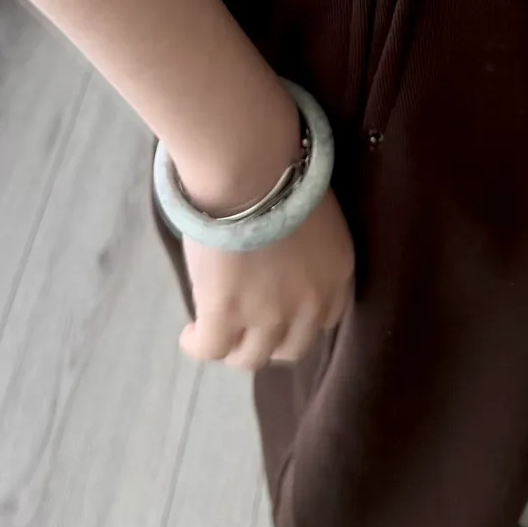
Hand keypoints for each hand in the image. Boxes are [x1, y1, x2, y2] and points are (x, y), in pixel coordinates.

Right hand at [179, 189, 356, 368]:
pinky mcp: (227, 315)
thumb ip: (305, 251)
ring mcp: (268, 315)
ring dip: (233, 348)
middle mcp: (309, 305)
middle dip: (269, 341)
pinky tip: (190, 335)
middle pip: (290, 348)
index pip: (326, 321)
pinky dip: (199, 345)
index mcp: (336, 276)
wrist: (251, 169)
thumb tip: (279, 257)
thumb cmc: (281, 173)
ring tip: (215, 333)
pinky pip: (211, 348)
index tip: (281, 312)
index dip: (300, 321)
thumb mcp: (312, 218)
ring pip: (250, 357)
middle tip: (246, 325)